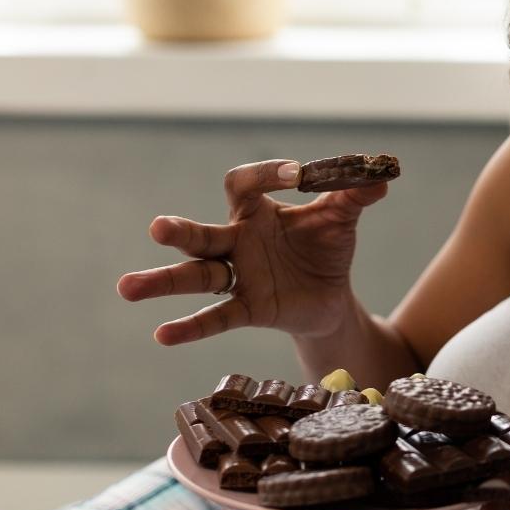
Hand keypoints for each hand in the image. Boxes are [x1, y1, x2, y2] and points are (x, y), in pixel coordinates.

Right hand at [117, 159, 387, 343]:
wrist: (332, 296)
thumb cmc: (325, 248)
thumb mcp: (341, 218)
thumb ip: (356, 194)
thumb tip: (382, 176)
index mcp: (256, 211)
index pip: (244, 184)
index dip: (268, 175)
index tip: (298, 174)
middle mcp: (237, 241)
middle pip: (201, 233)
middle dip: (179, 232)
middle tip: (156, 228)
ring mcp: (238, 277)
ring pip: (195, 276)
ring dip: (163, 281)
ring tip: (127, 288)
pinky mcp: (247, 309)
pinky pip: (216, 317)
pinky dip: (190, 327)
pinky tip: (161, 335)